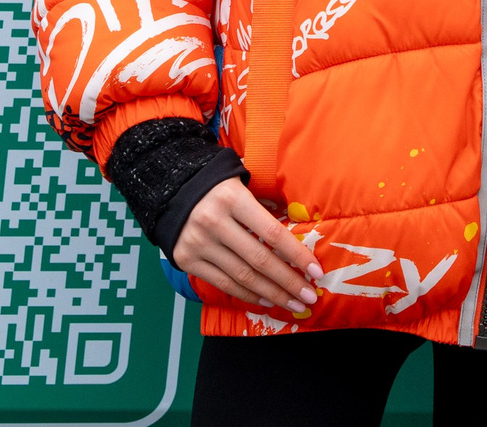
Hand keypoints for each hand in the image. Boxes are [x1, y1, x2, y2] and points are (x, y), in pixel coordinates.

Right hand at [172, 179, 321, 316]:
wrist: (169, 190)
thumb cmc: (217, 187)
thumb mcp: (241, 183)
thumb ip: (266, 204)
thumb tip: (300, 232)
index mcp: (233, 199)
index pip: (273, 233)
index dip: (297, 255)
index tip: (317, 271)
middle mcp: (214, 222)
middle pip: (259, 260)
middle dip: (289, 282)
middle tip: (309, 297)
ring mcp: (198, 244)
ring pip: (242, 277)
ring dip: (272, 294)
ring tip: (293, 304)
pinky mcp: (187, 260)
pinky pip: (223, 284)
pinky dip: (247, 294)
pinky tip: (266, 300)